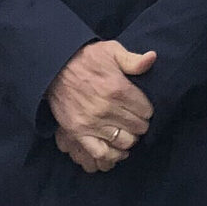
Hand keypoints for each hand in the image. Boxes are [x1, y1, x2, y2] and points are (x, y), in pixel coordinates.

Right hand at [49, 42, 155, 171]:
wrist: (54, 68)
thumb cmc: (85, 59)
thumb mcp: (111, 50)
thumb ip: (133, 60)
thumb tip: (152, 58)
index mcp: (118, 89)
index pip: (146, 110)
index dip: (147, 110)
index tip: (142, 108)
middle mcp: (106, 108)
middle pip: (138, 127)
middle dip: (141, 124)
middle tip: (136, 120)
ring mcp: (92, 123)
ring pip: (124, 141)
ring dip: (130, 138)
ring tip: (128, 132)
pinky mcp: (79, 132)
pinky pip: (102, 152)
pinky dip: (114, 155)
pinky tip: (120, 151)